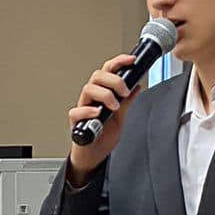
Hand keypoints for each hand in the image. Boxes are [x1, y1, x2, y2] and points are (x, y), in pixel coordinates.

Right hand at [67, 54, 142, 182]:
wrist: (94, 154)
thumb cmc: (103, 135)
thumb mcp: (121, 116)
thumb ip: (127, 102)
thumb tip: (137, 86)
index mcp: (102, 93)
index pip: (108, 70)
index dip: (119, 62)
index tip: (131, 60)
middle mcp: (91, 98)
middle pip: (98, 76)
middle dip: (114, 80)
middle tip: (124, 91)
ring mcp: (83, 108)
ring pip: (88, 89)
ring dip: (104, 94)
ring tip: (114, 106)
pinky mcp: (77, 121)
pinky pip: (77, 111)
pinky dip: (89, 110)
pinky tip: (98, 113)